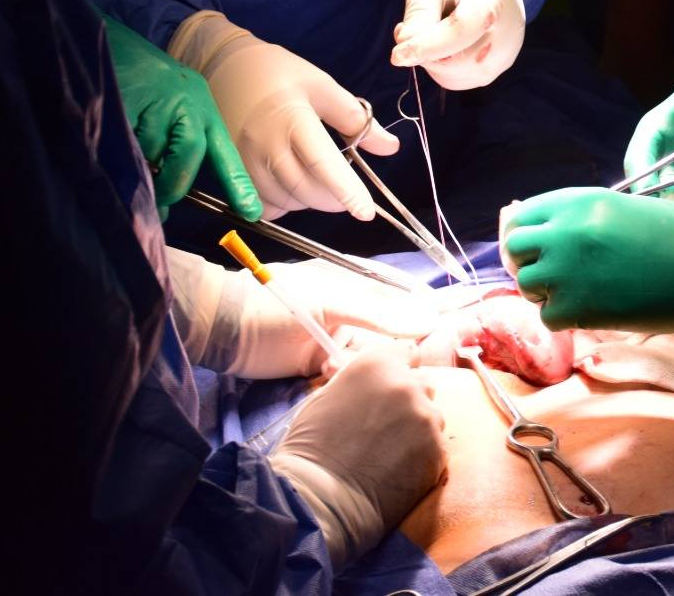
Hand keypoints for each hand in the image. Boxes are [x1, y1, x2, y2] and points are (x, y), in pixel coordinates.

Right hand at [100, 13, 261, 220]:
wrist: (112, 41)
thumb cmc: (146, 83)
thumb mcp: (177, 108)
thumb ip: (179, 150)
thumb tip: (167, 202)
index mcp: (204, 111)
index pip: (225, 154)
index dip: (238, 184)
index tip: (251, 212)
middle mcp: (187, 107)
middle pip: (186, 161)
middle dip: (170, 185)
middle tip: (158, 196)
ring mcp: (157, 103)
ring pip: (149, 155)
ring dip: (137, 160)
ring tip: (130, 137)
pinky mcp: (127, 101)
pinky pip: (123, 144)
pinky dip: (117, 146)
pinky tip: (116, 127)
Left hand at [166, 249, 440, 378]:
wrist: (222, 329)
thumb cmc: (276, 304)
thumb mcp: (331, 302)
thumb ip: (379, 315)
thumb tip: (429, 322)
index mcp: (361, 291)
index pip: (407, 302)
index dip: (429, 318)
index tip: (451, 336)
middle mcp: (356, 317)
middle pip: (396, 336)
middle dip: (403, 352)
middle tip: (409, 367)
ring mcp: (340, 344)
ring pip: (375, 361)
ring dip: (373, 370)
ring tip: (351, 368)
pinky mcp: (323, 370)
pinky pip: (352, 378)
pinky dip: (351, 382)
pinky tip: (338, 380)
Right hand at [167, 11, 398, 219]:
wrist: (222, 66)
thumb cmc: (278, 73)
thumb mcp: (322, 86)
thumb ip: (355, 119)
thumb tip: (389, 147)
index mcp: (292, 119)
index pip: (322, 165)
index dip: (346, 192)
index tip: (366, 212)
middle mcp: (264, 145)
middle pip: (303, 190)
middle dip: (332, 199)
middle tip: (346, 190)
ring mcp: (243, 161)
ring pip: (283, 201)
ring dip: (308, 201)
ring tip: (318, 180)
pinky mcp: (230, 170)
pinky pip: (260, 204)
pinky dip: (283, 204)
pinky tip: (292, 186)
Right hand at [271, 341, 445, 567]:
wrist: (317, 497)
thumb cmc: (311, 447)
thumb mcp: (327, 395)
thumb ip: (360, 381)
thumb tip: (374, 379)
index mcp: (379, 364)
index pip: (406, 353)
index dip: (398, 369)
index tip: (390, 386)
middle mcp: (409, 384)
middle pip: (422, 384)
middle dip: (408, 400)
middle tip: (385, 426)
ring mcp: (427, 418)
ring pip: (432, 417)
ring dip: (417, 429)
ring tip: (388, 453)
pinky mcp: (438, 451)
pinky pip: (435, 448)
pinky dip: (422, 457)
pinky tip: (397, 471)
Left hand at [392, 0, 528, 89]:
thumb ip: (419, 8)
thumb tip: (407, 44)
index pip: (463, 29)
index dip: (429, 46)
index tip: (397, 55)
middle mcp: (509, 30)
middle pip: (458, 61)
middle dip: (424, 52)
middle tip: (409, 26)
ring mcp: (506, 53)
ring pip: (455, 76)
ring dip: (431, 59)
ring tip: (432, 27)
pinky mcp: (498, 67)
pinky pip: (459, 80)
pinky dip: (441, 67)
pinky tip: (442, 42)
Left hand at [500, 187, 673, 352]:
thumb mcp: (628, 210)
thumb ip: (586, 217)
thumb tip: (549, 232)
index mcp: (581, 200)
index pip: (522, 214)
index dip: (528, 233)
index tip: (541, 248)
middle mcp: (567, 230)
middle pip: (514, 248)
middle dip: (530, 262)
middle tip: (555, 276)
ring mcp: (570, 269)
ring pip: (527, 284)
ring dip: (547, 292)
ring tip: (580, 294)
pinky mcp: (580, 307)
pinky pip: (548, 316)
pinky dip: (565, 318)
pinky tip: (594, 311)